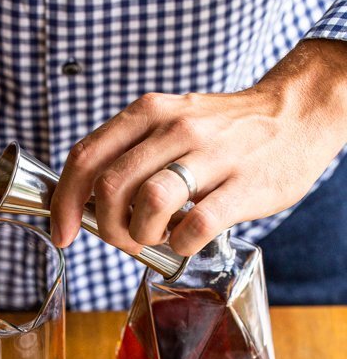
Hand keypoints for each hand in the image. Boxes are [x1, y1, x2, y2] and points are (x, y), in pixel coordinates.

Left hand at [50, 39, 346, 257]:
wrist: (297, 115)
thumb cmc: (225, 131)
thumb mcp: (170, 123)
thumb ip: (131, 154)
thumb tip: (88, 203)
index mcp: (149, 113)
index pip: (86, 157)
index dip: (65, 203)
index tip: (63, 232)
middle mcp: (175, 128)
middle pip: (111, 186)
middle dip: (106, 227)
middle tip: (123, 239)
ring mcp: (211, 156)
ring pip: (149, 202)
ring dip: (141, 235)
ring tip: (156, 238)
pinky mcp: (242, 186)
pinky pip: (196, 225)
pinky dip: (180, 245)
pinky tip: (185, 240)